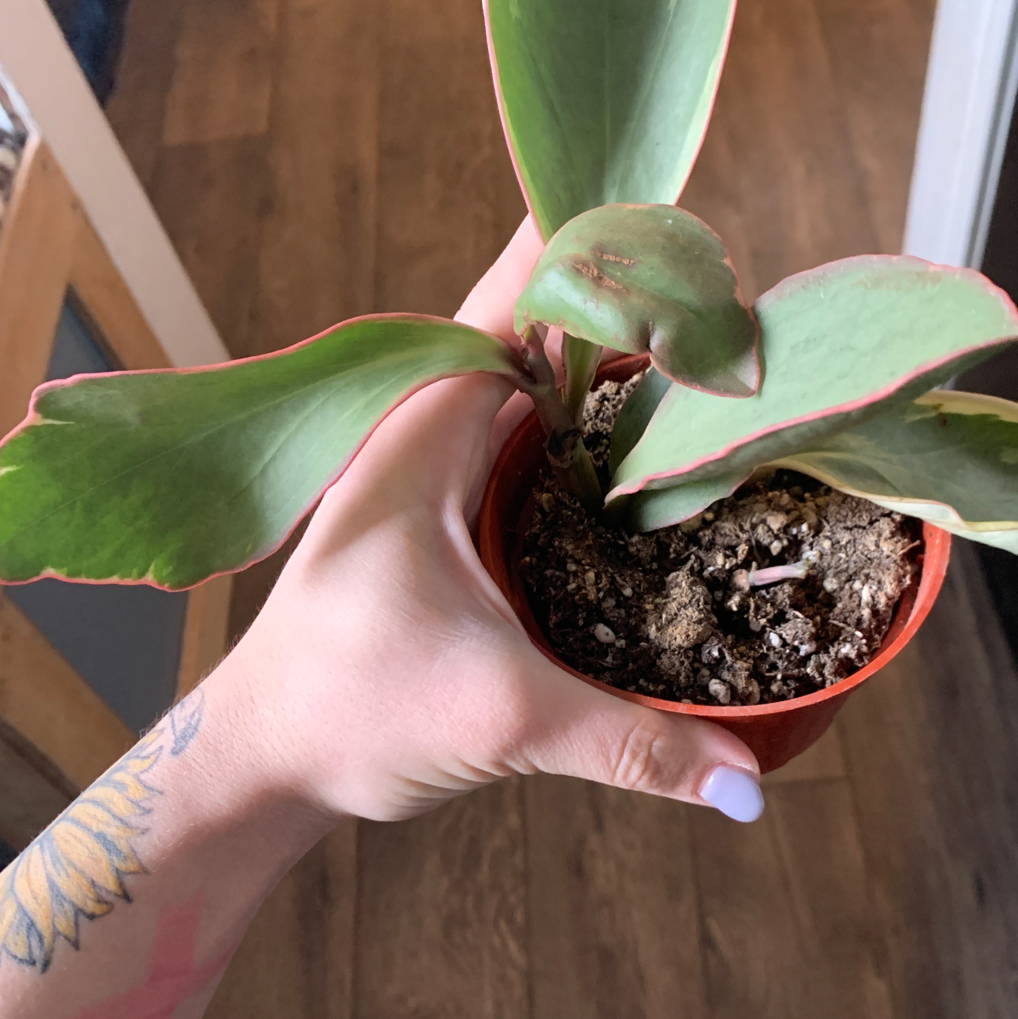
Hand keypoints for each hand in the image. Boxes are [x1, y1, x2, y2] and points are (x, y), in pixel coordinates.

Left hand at [216, 216, 764, 823]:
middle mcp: (431, 425)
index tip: (678, 235)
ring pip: (542, 384)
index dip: (595, 263)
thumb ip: (628, 742)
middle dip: (629, 311)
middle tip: (728, 301)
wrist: (270, 758)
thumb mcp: (499, 715)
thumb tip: (747, 784)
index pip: (515, 300)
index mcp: (425, 429)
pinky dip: (592, 426)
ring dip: (615, 370)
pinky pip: (535, 435)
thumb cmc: (347, 712)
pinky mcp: (455, 502)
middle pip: (543, 332)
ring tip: (708, 356)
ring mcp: (441, 461)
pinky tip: (650, 446)